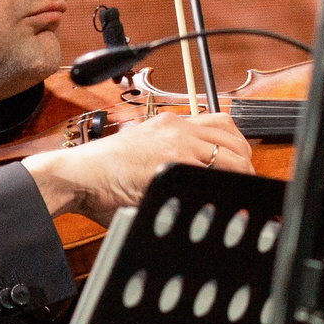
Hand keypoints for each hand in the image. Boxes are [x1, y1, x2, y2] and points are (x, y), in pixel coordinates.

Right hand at [24, 112, 252, 225]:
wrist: (78, 175)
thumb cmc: (102, 175)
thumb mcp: (142, 158)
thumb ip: (169, 163)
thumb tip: (197, 186)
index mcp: (168, 123)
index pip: (220, 124)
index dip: (236, 146)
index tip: (239, 165)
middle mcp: (177, 126)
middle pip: (233, 136)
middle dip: (245, 161)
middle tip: (245, 182)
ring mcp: (177, 141)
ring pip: (231, 154)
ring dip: (240, 174)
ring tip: (237, 193)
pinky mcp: (174, 160)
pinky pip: (215, 172)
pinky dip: (225, 187)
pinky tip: (223, 200)